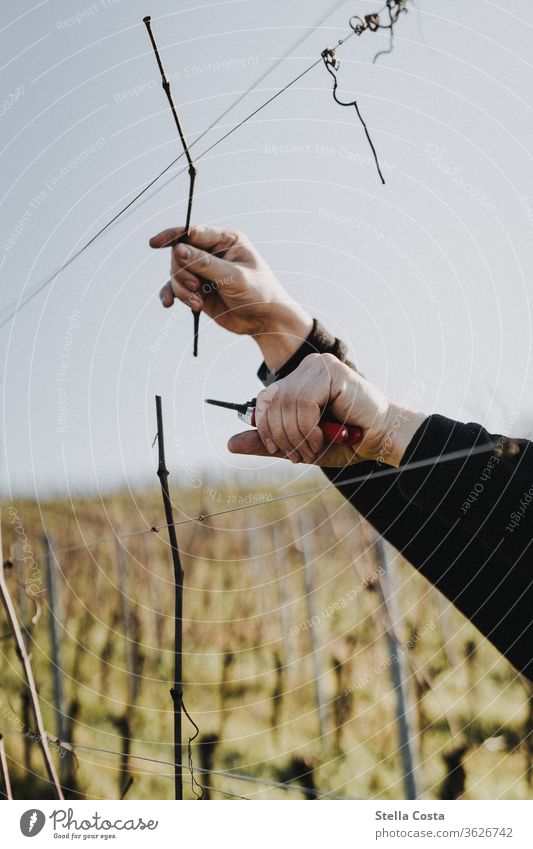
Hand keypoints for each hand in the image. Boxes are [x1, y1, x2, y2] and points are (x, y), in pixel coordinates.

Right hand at [149, 225, 312, 369]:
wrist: (265, 321)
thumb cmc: (259, 293)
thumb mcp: (234, 277)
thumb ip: (205, 264)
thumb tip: (178, 250)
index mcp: (225, 240)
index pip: (192, 232)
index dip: (172, 236)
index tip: (155, 243)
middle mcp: (212, 253)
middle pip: (179, 254)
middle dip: (182, 271)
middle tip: (195, 286)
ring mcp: (204, 272)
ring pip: (176, 273)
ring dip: (181, 288)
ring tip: (197, 303)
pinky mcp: (199, 290)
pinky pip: (176, 289)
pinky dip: (172, 295)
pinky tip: (168, 304)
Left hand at [228, 353, 426, 467]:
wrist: (381, 440)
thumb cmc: (345, 441)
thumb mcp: (298, 445)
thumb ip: (267, 443)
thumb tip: (230, 444)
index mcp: (297, 381)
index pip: (263, 402)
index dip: (266, 430)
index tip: (282, 451)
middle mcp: (306, 368)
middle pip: (271, 402)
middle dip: (282, 436)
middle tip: (300, 454)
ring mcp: (318, 366)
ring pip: (286, 404)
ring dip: (298, 436)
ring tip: (315, 447)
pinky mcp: (331, 371)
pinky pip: (304, 402)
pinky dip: (309, 427)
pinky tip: (324, 435)